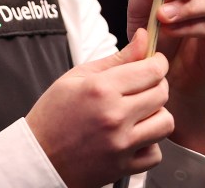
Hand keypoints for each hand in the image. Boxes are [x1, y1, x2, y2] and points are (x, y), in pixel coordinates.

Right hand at [25, 29, 173, 187]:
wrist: (38, 158)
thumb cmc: (54, 114)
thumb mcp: (78, 76)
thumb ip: (117, 58)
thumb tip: (143, 37)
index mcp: (101, 89)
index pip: (152, 70)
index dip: (158, 62)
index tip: (154, 63)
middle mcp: (114, 116)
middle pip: (162, 94)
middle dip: (158, 85)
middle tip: (144, 86)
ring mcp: (120, 145)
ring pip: (165, 123)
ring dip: (156, 115)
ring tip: (140, 112)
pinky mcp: (123, 167)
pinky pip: (156, 153)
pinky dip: (149, 144)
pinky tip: (133, 136)